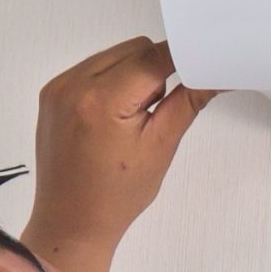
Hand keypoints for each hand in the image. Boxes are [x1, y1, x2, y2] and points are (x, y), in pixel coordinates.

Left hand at [21, 37, 217, 271]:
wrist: (71, 222)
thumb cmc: (114, 196)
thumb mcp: (162, 146)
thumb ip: (190, 100)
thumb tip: (217, 74)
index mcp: (101, 101)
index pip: (154, 56)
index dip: (184, 59)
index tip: (203, 68)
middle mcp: (73, 87)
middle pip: (135, 49)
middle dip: (156, 73)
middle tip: (155, 113)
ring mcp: (58, 88)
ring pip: (116, 54)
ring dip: (134, 76)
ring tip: (132, 118)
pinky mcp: (53, 93)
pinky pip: (94, 67)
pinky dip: (113, 82)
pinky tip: (114, 117)